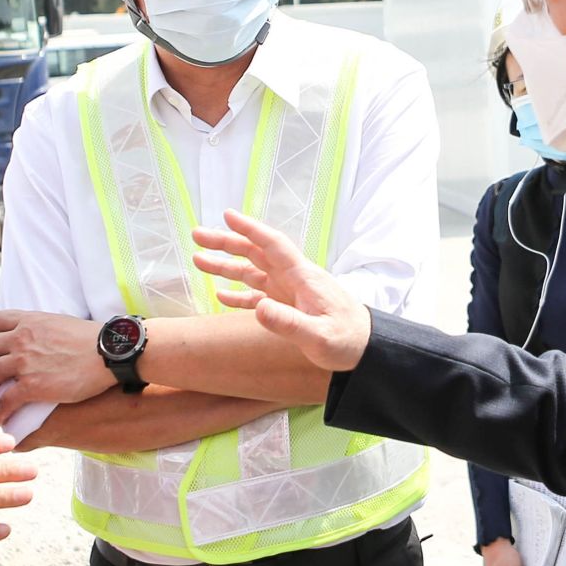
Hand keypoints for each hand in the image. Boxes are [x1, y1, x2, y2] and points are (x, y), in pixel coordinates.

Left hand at [0, 310, 108, 425]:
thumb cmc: (93, 340)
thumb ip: (42, 329)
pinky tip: (1, 418)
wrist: (109, 353)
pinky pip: (5, 401)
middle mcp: (21, 338)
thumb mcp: (61, 322)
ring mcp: (24, 362)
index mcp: (29, 321)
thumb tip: (40, 339)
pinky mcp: (31, 385)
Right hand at [191, 208, 371, 373]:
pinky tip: (220, 295)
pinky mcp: (289, 307)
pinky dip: (239, 294)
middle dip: (227, 242)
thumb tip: (258, 308)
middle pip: (256, 253)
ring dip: (226, 265)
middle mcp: (293, 279)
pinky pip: (257, 296)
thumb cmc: (348, 341)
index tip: (227, 215)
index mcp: (302, 278)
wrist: (368, 349)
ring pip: (252, 272)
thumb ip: (289, 323)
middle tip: (197, 235)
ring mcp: (290, 292)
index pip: (272, 246)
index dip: (250, 229)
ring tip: (198, 259)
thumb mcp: (320, 337)